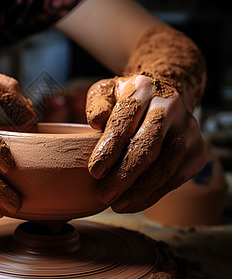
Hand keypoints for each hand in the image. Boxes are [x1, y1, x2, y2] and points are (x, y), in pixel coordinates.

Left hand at [86, 74, 207, 212]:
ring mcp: (188, 129)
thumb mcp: (105, 93)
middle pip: (149, 144)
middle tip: (104, 194)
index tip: (94, 171)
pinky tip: (132, 202)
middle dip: (125, 174)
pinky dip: (152, 194)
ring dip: (140, 190)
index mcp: (144, 88)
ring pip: (166, 165)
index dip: (110, 147)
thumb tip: (97, 122)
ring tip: (116, 204)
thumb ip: (97, 104)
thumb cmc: (124, 99)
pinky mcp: (198, 151)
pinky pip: (175, 178)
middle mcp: (171, 106)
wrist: (161, 98)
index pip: (126, 118)